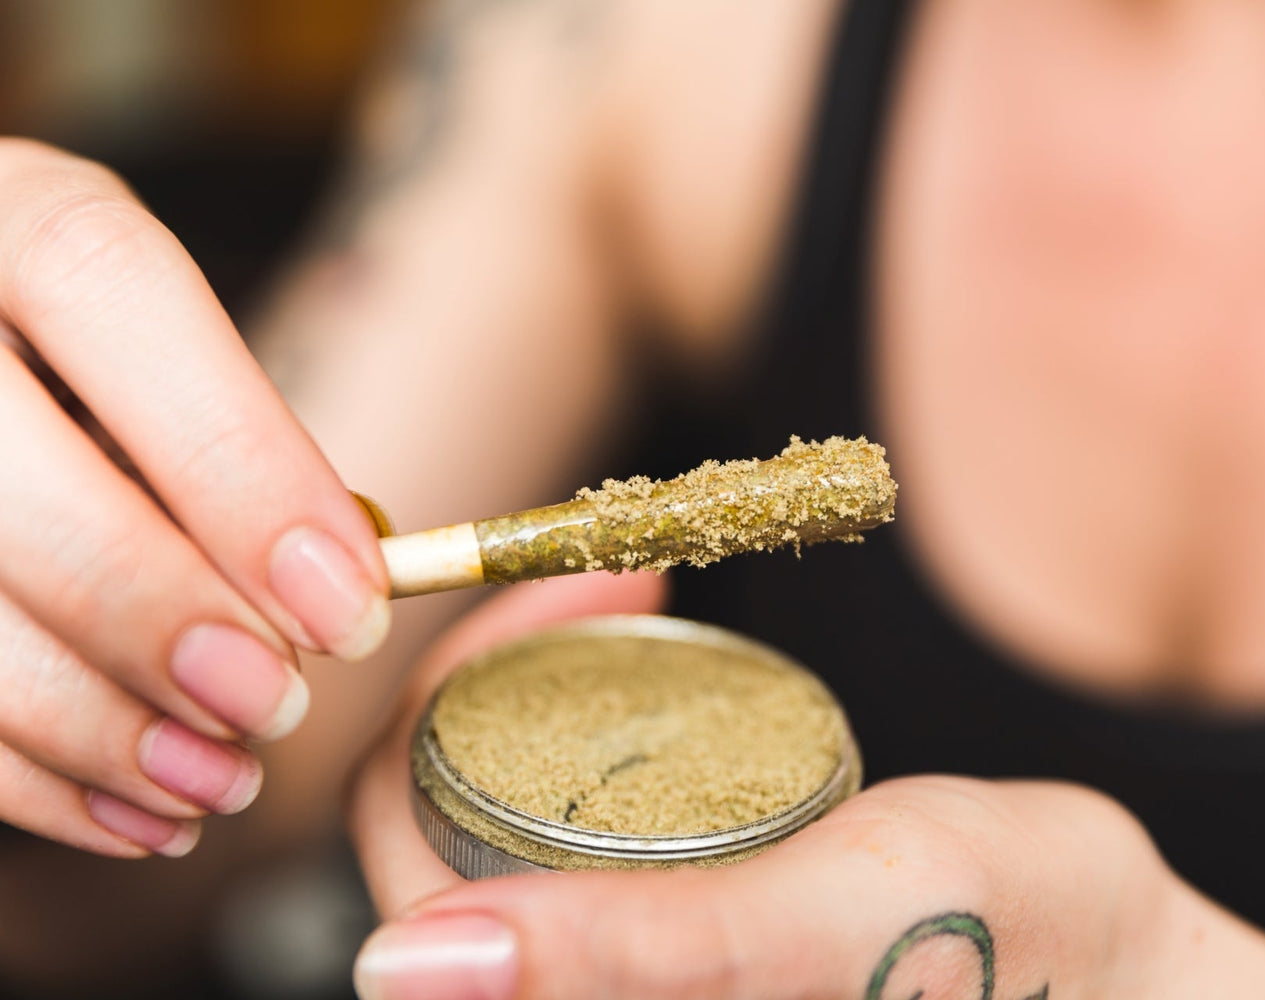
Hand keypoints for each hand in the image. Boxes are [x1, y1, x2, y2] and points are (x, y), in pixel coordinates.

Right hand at [0, 139, 389, 857]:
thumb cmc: (85, 371)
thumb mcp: (150, 354)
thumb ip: (223, 440)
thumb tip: (336, 588)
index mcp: (5, 213)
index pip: (106, 287)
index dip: (238, 460)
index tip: (345, 605)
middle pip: (0, 469)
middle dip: (154, 610)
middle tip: (275, 704)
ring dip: (92, 726)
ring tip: (220, 782)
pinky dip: (26, 780)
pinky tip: (135, 814)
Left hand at [346, 572, 1172, 999]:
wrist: (1113, 964)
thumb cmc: (1002, 948)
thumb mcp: (818, 930)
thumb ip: (631, 958)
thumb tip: (402, 968)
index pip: (411, 871)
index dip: (444, 712)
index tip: (568, 595)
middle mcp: (579, 997)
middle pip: (450, 826)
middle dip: (501, 680)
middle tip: (604, 578)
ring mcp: (629, 971)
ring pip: (513, 810)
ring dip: (549, 687)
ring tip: (629, 594)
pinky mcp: (678, 930)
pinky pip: (585, 813)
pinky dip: (604, 722)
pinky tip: (664, 660)